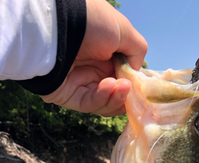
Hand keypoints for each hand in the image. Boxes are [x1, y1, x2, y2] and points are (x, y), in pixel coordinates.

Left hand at [41, 0, 146, 116]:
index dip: (133, 85)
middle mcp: (93, 70)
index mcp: (106, 54)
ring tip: (122, 86)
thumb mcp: (123, 31)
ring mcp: (80, 84)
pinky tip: (109, 86)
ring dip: (117, 98)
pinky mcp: (68, 97)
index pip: (123, 78)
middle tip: (130, 87)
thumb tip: (136, 73)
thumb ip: (137, 51)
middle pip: (115, 95)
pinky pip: (90, 104)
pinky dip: (102, 98)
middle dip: (126, 95)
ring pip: (104, 103)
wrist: (57, 25)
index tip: (141, 87)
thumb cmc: (91, 22)